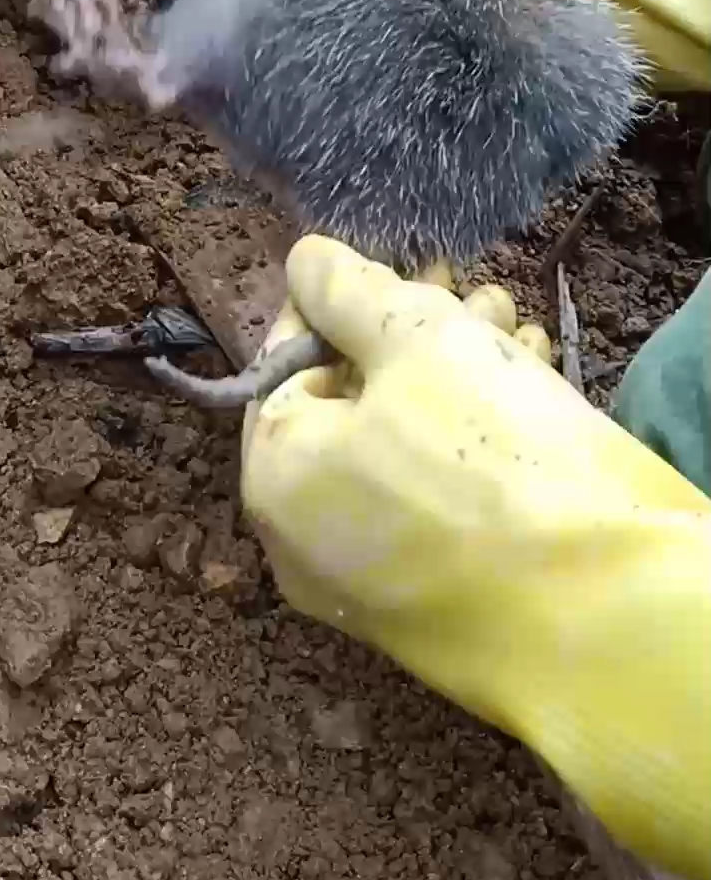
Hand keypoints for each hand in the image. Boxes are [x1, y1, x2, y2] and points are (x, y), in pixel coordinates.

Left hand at [241, 235, 710, 879]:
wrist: (606, 617)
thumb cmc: (496, 461)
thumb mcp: (420, 340)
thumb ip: (349, 291)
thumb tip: (303, 262)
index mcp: (273, 477)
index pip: (285, 363)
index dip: (344, 305)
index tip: (410, 270)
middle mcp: (303, 546)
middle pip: (349, 409)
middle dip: (414, 339)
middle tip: (480, 296)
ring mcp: (371, 590)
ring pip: (401, 457)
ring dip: (456, 384)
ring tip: (521, 336)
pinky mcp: (439, 612)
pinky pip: (435, 512)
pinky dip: (475, 452)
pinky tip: (532, 399)